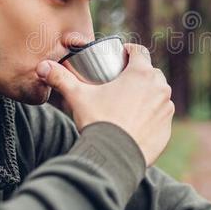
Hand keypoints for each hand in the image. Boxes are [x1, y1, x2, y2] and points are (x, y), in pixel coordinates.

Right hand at [36, 43, 173, 166]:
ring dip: (148, 93)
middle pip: (151, 72)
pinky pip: (161, 115)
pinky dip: (152, 115)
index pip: (139, 51)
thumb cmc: (98, 122)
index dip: (130, 52)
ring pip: (159, 94)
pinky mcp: (167, 127)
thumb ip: (60, 78)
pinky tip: (139, 120)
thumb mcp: (77, 97)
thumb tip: (42, 66)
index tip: (120, 58)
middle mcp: (160, 88)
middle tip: (122, 82)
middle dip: (139, 74)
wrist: (114, 158)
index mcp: (141, 73)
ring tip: (131, 101)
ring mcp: (166, 108)